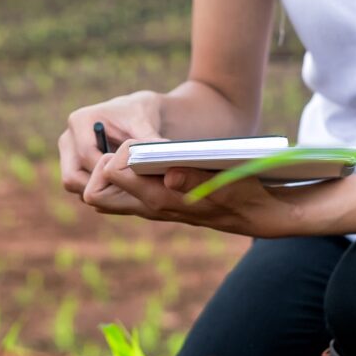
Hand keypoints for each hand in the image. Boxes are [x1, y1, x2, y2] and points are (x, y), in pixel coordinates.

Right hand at [58, 91, 163, 195]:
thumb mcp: (145, 125)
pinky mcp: (72, 166)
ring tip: (124, 192)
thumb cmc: (139, 115)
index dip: (108, 174)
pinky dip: (97, 192)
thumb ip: (150, 143)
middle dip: (98, 188)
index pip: (87, 156)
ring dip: (96, 192)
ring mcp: (68, 154)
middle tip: (126, 194)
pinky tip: (120, 190)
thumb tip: (166, 158)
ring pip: (73, 184)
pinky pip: (79, 187)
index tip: (131, 183)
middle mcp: (68, 138)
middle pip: (72, 175)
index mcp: (80, 121)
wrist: (134, 116)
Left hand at [81, 139, 296, 236]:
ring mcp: (151, 207)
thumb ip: (196, 179)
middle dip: (97, 169)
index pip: (112, 175)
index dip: (116, 153)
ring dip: (108, 173)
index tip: (134, 139)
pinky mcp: (157, 202)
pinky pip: (122, 194)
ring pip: (105, 196)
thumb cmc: (246, 194)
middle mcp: (149, 207)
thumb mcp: (228, 183)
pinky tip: (142, 159)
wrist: (259, 216)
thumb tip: (169, 175)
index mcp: (161, 199)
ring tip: (128, 150)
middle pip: (96, 194)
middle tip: (119, 144)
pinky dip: (121, 177)